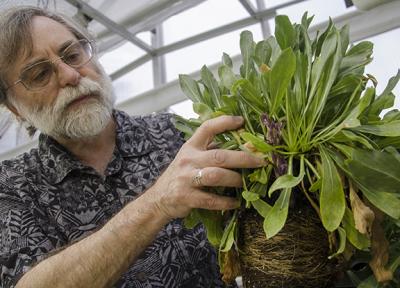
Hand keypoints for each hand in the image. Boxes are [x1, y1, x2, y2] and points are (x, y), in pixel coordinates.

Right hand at [147, 115, 264, 219]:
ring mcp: (186, 178)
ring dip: (235, 179)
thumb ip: (210, 151)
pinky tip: (236, 202)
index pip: (207, 128)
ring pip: (216, 176)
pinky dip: (226, 202)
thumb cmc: (181, 175)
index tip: (241, 121)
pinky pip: (211, 200)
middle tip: (260, 161)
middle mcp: (188, 160)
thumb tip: (241, 146)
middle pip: (219, 155)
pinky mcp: (187, 197)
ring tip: (245, 183)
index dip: (224, 122)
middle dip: (243, 158)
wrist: (159, 198)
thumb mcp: (190, 158)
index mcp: (191, 146)